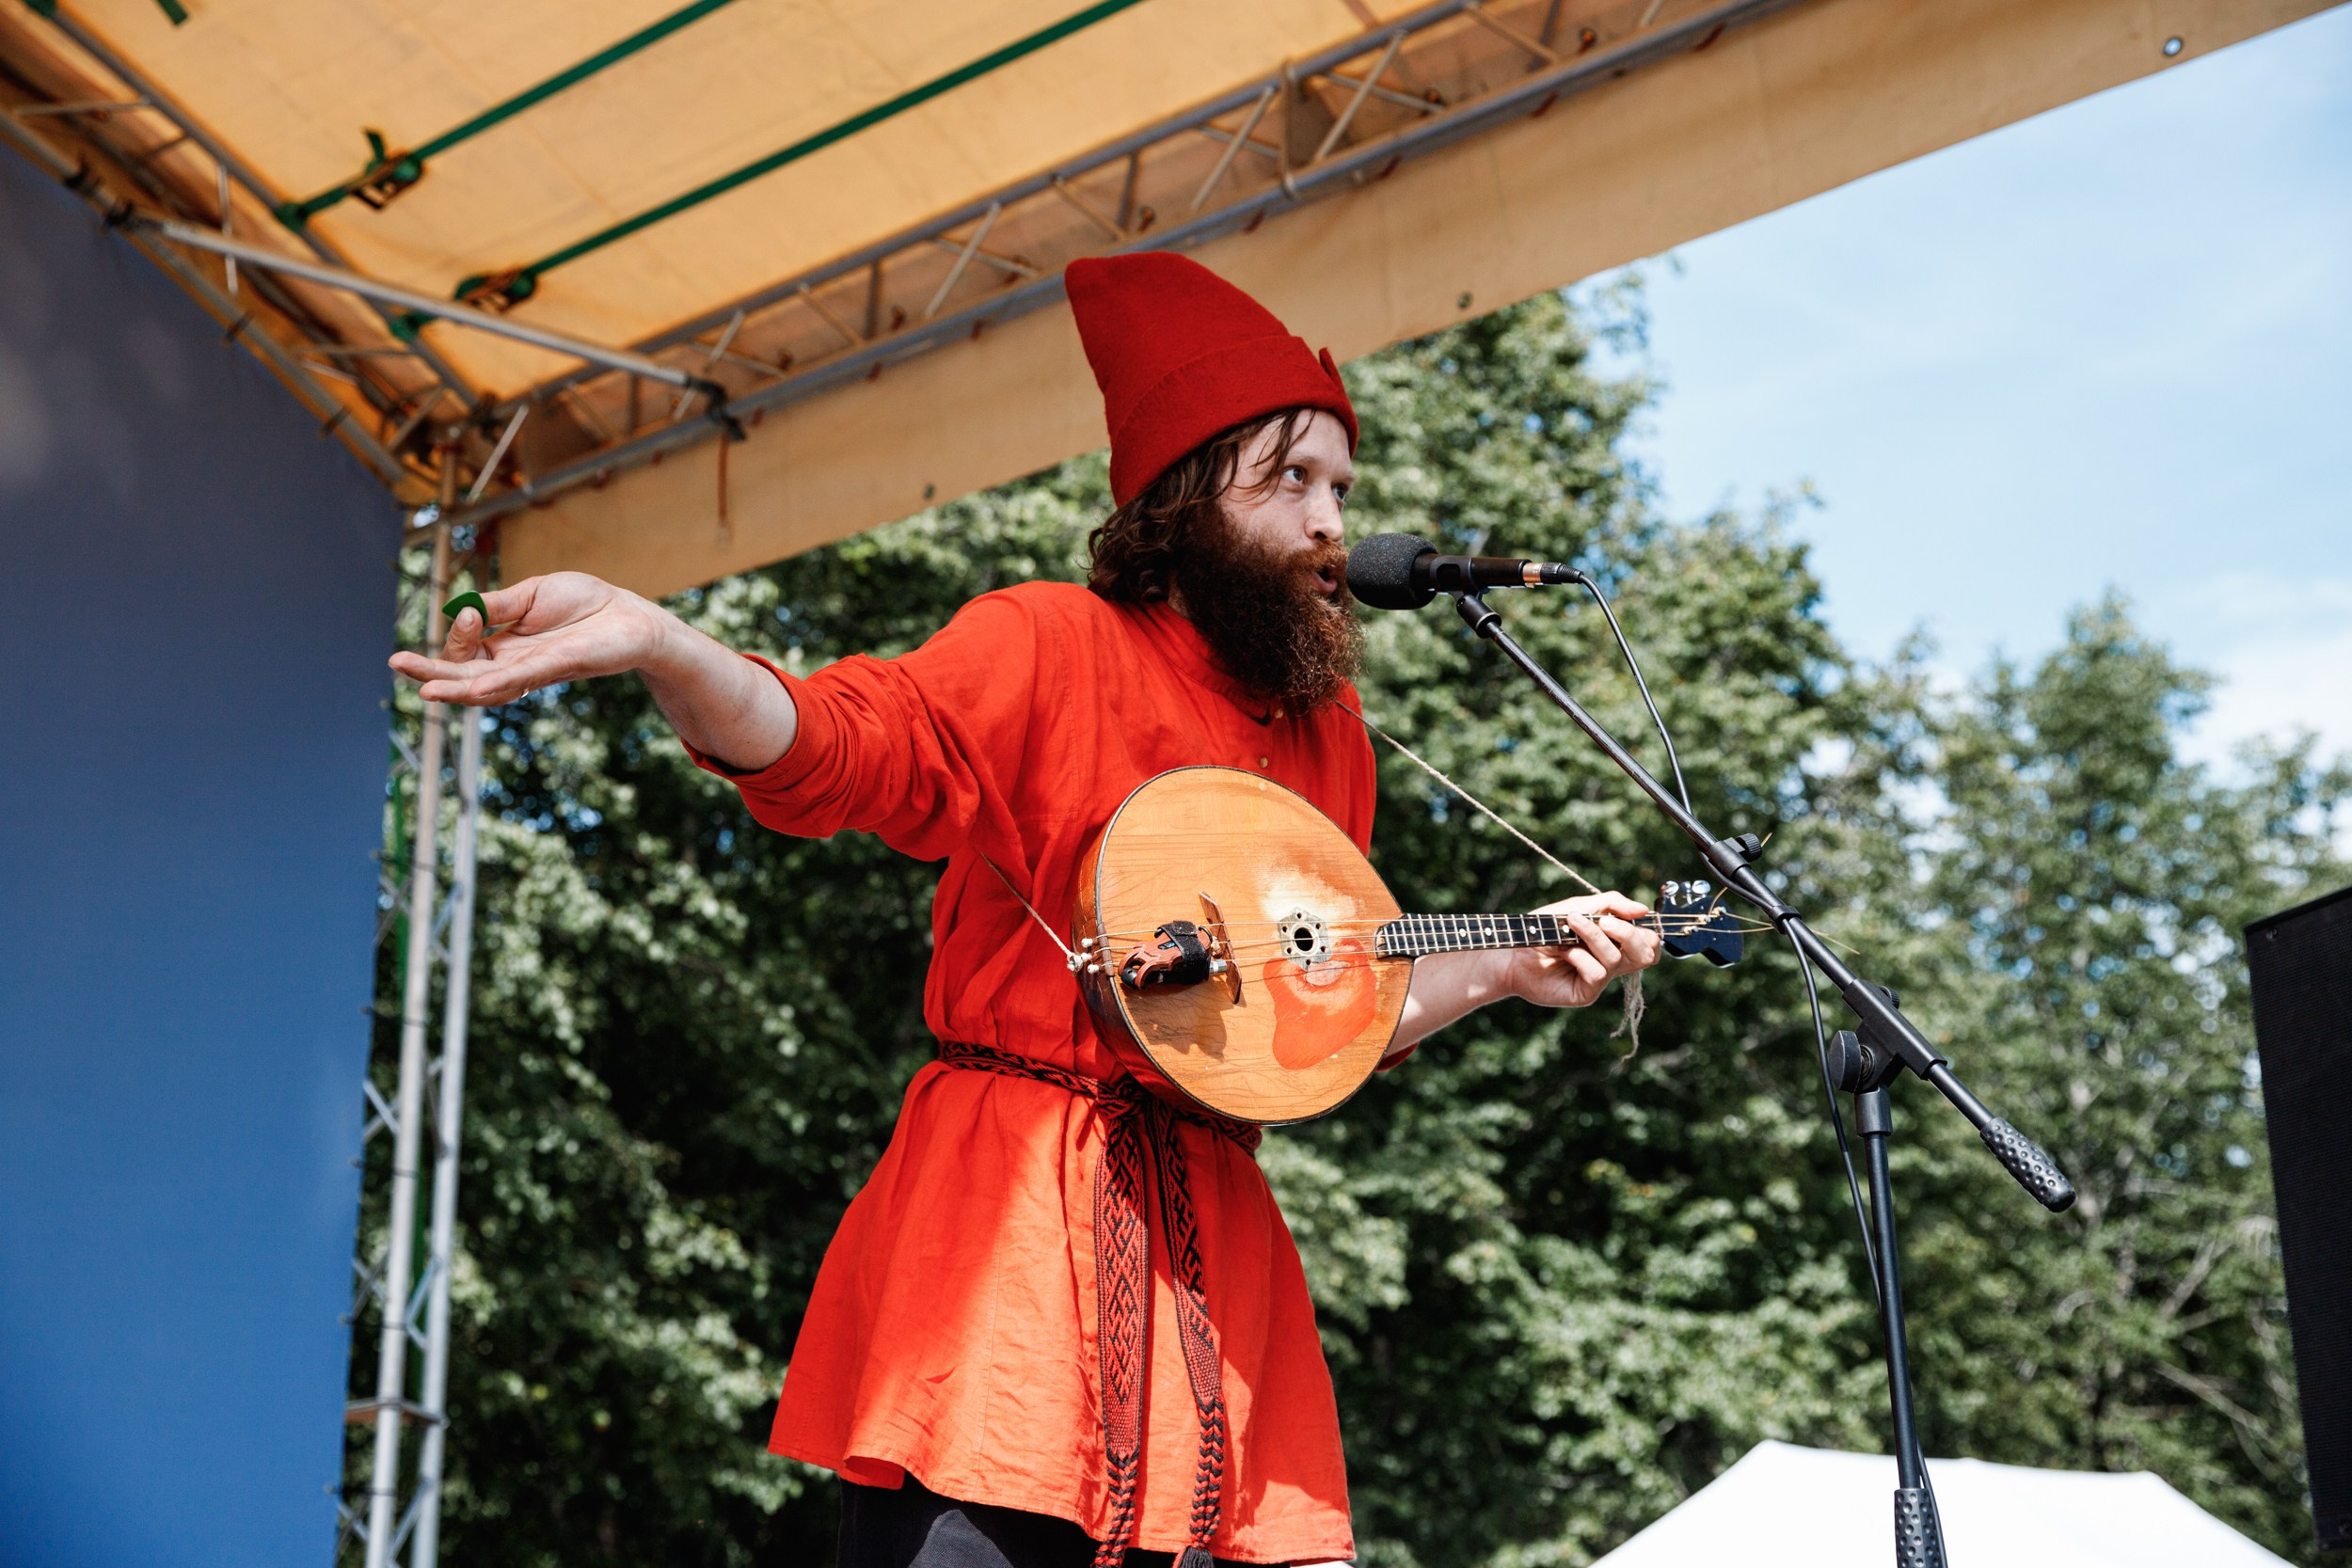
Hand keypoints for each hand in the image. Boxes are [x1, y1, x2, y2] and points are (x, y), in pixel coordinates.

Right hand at [388, 572, 670, 705]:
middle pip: (465, 677)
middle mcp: (515, 665)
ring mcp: (535, 670)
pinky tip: (475, 689)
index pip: (464, 652)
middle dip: (430, 673)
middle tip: (397, 663)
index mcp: (505, 647)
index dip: (458, 632)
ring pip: (488, 687)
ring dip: (456, 689)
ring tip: (425, 690)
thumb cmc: (584, 604)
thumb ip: (497, 604)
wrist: (629, 614)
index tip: (469, 609)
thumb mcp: (531, 595)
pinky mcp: (559, 666)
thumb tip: (460, 607)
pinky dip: (497, 684)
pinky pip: (523, 679)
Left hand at [1504, 890, 1660, 1009]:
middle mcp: (1611, 962)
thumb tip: (1642, 910)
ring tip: (1570, 925)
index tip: (1627, 914)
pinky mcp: (1585, 993)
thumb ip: (1610, 904)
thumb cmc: (1541, 929)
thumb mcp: (1576, 907)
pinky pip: (1597, 973)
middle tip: (1605, 922)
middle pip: (1646, 953)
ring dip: (1594, 937)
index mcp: (1614, 941)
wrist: (1511, 950)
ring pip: (1616, 958)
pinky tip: (1564, 952)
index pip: (1649, 941)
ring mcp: (1599, 979)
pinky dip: (1580, 956)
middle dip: (1629, 933)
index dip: (1647, 929)